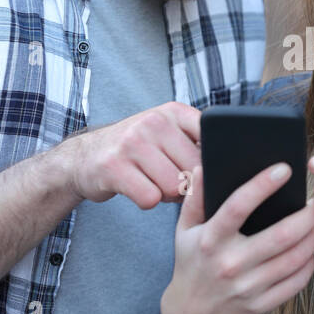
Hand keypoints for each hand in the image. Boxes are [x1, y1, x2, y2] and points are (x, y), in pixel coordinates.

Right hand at [65, 101, 201, 208]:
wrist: (84, 156)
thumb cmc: (136, 149)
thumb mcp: (167, 132)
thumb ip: (197, 141)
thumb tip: (228, 166)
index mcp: (174, 112)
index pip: (212, 139)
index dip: (209, 163)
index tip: (199, 168)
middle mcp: (153, 122)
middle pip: (195, 170)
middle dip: (186, 184)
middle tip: (169, 178)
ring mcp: (132, 143)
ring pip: (174, 187)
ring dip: (166, 195)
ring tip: (152, 182)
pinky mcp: (113, 167)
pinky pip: (150, 199)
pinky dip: (147, 201)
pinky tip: (137, 189)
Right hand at [162, 162, 313, 313]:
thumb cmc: (192, 264)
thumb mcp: (185, 231)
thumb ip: (195, 198)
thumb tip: (203, 166)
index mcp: (211, 240)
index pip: (238, 206)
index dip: (262, 185)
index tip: (285, 169)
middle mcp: (230, 264)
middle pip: (281, 236)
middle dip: (307, 215)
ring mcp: (248, 287)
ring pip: (295, 259)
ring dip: (312, 238)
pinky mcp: (261, 305)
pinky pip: (296, 282)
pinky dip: (309, 263)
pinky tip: (310, 251)